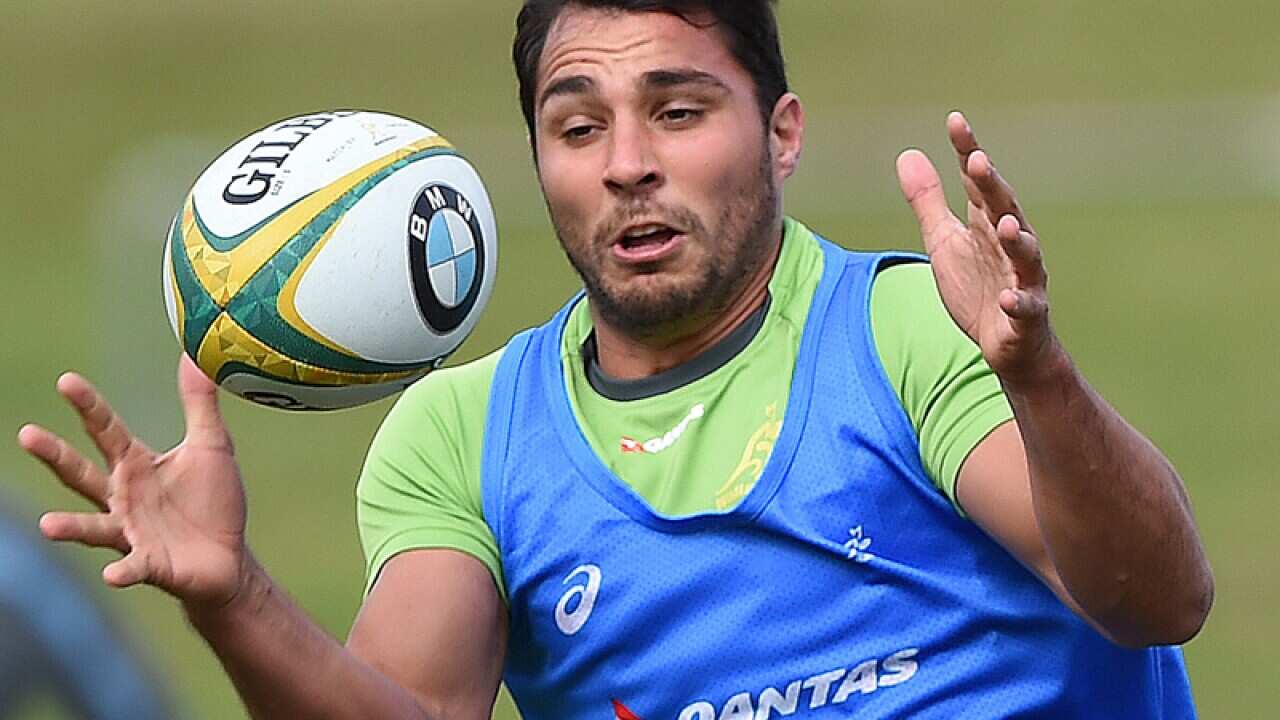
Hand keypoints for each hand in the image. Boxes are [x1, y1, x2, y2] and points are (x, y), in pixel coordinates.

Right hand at [18, 355, 249, 609]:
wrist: (229, 558)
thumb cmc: (214, 501)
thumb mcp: (212, 445)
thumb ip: (199, 404)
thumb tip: (194, 356)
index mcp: (136, 465)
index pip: (105, 429)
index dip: (87, 405)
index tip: (65, 380)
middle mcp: (122, 497)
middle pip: (81, 474)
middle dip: (55, 455)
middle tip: (26, 434)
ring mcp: (131, 533)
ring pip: (93, 527)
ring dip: (71, 527)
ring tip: (47, 526)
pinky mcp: (150, 564)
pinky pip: (132, 568)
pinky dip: (122, 572)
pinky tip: (112, 575)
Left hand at [896, 111, 1061, 385]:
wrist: (1006, 343)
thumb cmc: (978, 286)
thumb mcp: (944, 241)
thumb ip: (928, 202)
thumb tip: (908, 153)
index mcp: (986, 223)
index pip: (976, 182)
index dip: (967, 151)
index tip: (955, 121)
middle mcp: (1009, 244)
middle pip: (1002, 208)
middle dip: (992, 186)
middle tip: (977, 161)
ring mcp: (1022, 278)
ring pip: (1024, 254)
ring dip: (1016, 238)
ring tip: (1003, 223)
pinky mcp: (1026, 314)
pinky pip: (1024, 306)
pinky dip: (1017, 302)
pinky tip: (1006, 298)